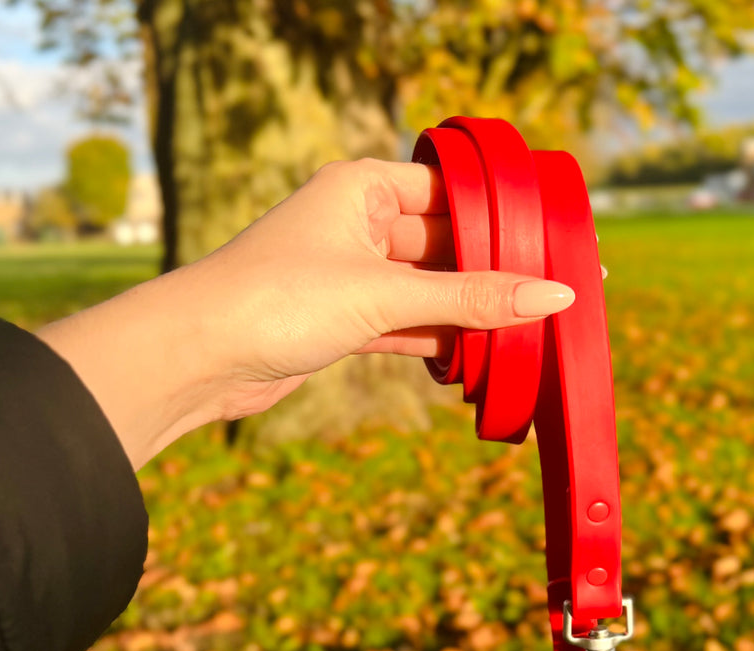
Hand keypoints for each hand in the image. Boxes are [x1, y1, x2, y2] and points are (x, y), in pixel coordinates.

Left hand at [37, 158, 576, 469]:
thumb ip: (474, 298)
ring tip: (529, 333)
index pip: (451, 192)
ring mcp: (350, 275)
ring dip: (469, 315)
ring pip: (428, 291)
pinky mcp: (342, 321)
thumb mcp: (388, 293)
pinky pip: (406, 325)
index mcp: (362, 187)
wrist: (197, 356)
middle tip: (554, 296)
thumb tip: (556, 295)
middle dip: (493, 274)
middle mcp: (357, 224)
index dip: (503, 217)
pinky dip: (437, 341)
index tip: (554, 240)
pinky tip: (478, 358)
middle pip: (445, 246)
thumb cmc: (279, 298)